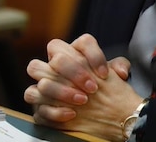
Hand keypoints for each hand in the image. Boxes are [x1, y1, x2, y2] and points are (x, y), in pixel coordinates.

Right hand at [24, 33, 140, 140]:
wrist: (96, 114)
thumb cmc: (102, 90)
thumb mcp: (114, 78)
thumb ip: (120, 67)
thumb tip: (120, 72)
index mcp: (76, 52)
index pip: (83, 41)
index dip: (94, 55)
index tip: (104, 74)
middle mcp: (57, 63)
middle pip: (54, 50)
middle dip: (74, 69)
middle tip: (92, 87)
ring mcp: (44, 82)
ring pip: (37, 73)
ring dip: (61, 88)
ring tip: (82, 100)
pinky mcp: (39, 104)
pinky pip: (34, 99)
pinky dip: (54, 109)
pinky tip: (71, 114)